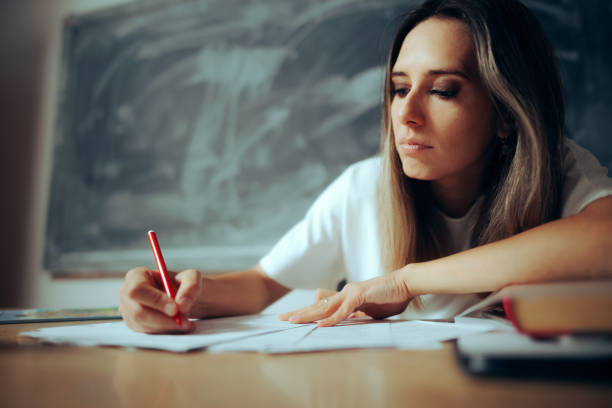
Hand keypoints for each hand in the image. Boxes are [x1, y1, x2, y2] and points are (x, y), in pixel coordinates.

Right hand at [118, 266, 202, 332]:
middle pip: (138, 311)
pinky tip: (178, 326)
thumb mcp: (193, 278)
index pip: (138, 290)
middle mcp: (126, 293)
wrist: (183, 298)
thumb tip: (182, 305)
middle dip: (163, 319)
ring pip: (144, 324)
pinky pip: (147, 332)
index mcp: (137, 275)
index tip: (175, 309)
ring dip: (167, 327)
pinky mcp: (134, 324)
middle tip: (185, 322)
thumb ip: (191, 287)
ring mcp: (128, 310)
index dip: (155, 301)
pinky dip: (165, 331)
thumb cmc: (184, 284)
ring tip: (186, 323)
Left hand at [279, 273, 411, 325]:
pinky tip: (319, 325)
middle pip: (318, 306)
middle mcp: (344, 293)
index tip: (293, 317)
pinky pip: (343, 312)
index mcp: (346, 297)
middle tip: (281, 319)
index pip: (322, 306)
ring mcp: (350, 294)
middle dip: (299, 313)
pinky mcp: (359, 297)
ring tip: (292, 321)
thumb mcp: (370, 309)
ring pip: (325, 308)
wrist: (404, 284)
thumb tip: (348, 320)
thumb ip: (357, 313)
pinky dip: (331, 320)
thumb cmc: (390, 296)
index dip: (307, 312)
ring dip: (307, 315)